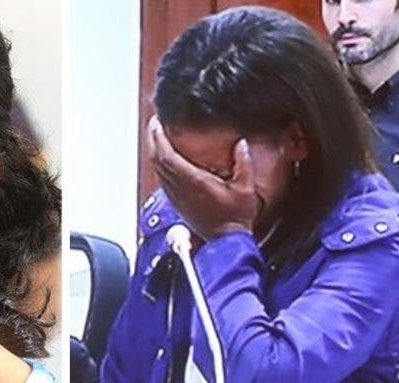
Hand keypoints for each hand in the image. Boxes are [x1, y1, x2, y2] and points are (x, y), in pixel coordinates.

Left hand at [148, 116, 259, 238]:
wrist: (226, 242)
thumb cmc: (236, 219)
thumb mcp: (246, 189)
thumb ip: (244, 164)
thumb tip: (240, 145)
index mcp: (194, 182)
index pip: (168, 156)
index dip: (159, 138)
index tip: (158, 124)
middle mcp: (180, 189)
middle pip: (157, 160)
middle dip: (153, 139)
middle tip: (155, 124)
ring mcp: (176, 197)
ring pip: (157, 170)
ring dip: (154, 151)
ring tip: (157, 136)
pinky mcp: (176, 203)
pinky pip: (162, 179)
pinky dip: (159, 165)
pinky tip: (164, 158)